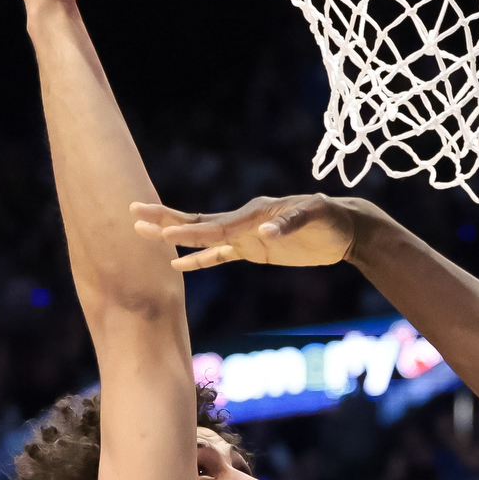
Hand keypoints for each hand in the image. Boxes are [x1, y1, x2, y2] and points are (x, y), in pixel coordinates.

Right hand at [134, 193, 363, 271]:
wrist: (344, 229)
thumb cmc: (330, 219)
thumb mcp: (316, 215)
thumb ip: (290, 223)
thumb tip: (266, 232)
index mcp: (254, 213)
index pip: (215, 224)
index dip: (190, 230)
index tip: (164, 231)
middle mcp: (244, 221)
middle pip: (198, 223)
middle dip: (166, 220)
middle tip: (134, 213)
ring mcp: (245, 235)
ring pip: (203, 237)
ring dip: (175, 237)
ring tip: (145, 232)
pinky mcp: (252, 249)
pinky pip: (219, 255)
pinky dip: (199, 260)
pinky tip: (178, 266)